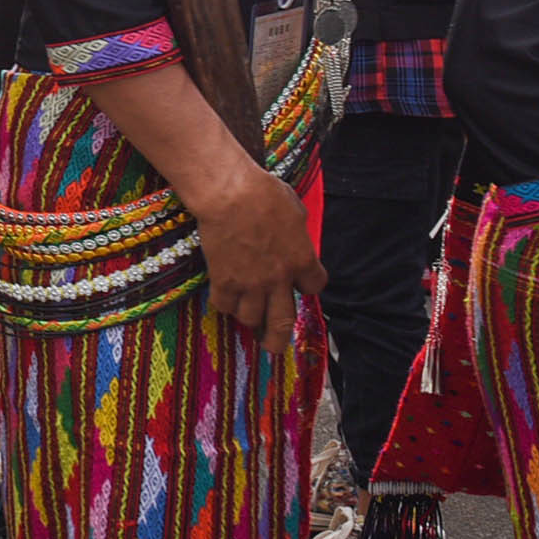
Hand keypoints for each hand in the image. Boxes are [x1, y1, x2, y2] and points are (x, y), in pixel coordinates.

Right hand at [182, 166, 323, 356]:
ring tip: (245, 312)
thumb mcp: (295, 210)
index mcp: (302, 260)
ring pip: (251, 318)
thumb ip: (297, 233)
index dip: (307, 286)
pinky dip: (225, 304)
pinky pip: (224, 305)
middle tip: (273, 345)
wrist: (229, 194)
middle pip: (282, 323)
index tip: (300, 283)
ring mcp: (250, 283)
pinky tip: (224, 296)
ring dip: (249, 317)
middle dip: (278, 339)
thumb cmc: (264, 193)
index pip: (314, 287)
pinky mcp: (224, 280)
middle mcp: (279, 279)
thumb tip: (293, 237)